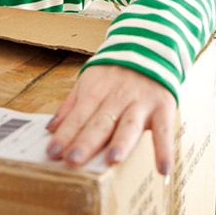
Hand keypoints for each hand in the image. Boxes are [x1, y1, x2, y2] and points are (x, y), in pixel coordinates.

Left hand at [45, 64, 175, 174]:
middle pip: (100, 122)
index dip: (65, 134)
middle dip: (86, 142)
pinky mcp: (163, 107)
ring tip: (112, 159)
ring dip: (121, 142)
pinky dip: (164, 149)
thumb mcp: (89, 80)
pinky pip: (164, 130)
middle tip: (73, 160)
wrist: (150, 46)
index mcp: (96, 91)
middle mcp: (118, 98)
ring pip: (129, 124)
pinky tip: (163, 168)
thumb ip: (71, 105)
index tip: (52, 153)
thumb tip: (51, 128)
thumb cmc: (115, 72)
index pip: (78, 116)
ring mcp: (141, 103)